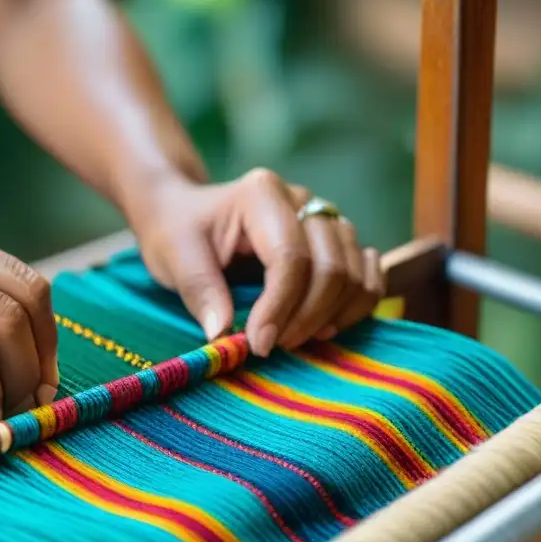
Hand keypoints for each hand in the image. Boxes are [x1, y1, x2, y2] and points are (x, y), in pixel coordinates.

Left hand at [133, 169, 384, 356]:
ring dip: (332, 315)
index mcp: (262, 193)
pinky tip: (326, 327)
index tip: (257, 345)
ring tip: (295, 340)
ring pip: (355, 272)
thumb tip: (223, 334)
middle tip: (273, 348)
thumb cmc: (178, 231)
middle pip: (331, 266)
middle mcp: (302, 200)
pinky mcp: (336, 238)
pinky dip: (356, 305)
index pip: (290, 257)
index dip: (280, 308)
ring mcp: (324, 217)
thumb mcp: (173, 255)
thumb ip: (199, 290)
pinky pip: (368, 273)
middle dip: (306, 317)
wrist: (186, 213)